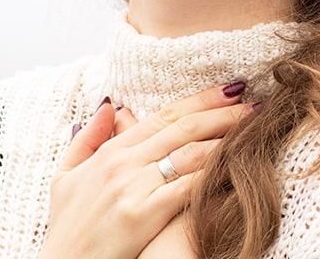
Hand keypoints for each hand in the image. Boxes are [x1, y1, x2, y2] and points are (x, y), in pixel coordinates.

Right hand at [39, 83, 251, 258]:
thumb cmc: (68, 229)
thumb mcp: (65, 177)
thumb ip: (87, 140)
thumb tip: (108, 106)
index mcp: (110, 152)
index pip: (164, 116)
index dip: (200, 100)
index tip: (228, 90)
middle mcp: (123, 163)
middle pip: (183, 127)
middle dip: (223, 113)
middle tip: (254, 104)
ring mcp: (133, 186)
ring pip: (190, 152)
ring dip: (226, 138)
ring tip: (252, 130)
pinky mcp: (144, 213)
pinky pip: (188, 185)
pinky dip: (213, 172)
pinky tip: (235, 166)